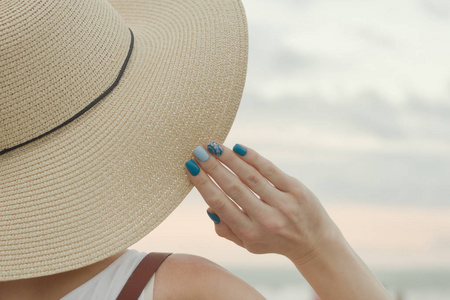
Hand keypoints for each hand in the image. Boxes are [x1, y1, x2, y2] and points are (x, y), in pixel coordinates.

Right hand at [185, 142, 339, 263]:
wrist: (314, 243)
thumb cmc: (273, 241)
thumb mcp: (248, 245)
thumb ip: (225, 230)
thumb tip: (209, 207)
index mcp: (250, 234)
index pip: (221, 204)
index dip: (203, 184)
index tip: (190, 167)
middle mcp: (266, 219)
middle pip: (233, 187)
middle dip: (212, 167)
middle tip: (197, 151)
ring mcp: (283, 204)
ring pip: (251, 176)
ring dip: (229, 159)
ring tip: (214, 146)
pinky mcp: (296, 190)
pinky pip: (271, 170)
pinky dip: (253, 158)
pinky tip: (238, 148)